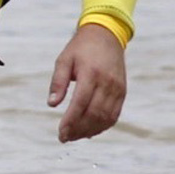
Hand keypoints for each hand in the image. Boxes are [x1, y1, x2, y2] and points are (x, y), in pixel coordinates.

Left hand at [50, 22, 127, 142]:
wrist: (106, 35)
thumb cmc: (81, 48)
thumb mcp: (63, 60)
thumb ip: (58, 82)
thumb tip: (51, 104)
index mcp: (91, 73)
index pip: (80, 103)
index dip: (71, 121)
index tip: (61, 133)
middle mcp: (107, 82)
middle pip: (94, 114)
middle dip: (79, 130)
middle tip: (65, 138)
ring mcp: (117, 88)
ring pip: (106, 117)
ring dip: (90, 131)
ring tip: (75, 136)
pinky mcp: (123, 92)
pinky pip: (114, 114)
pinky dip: (103, 126)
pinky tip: (90, 131)